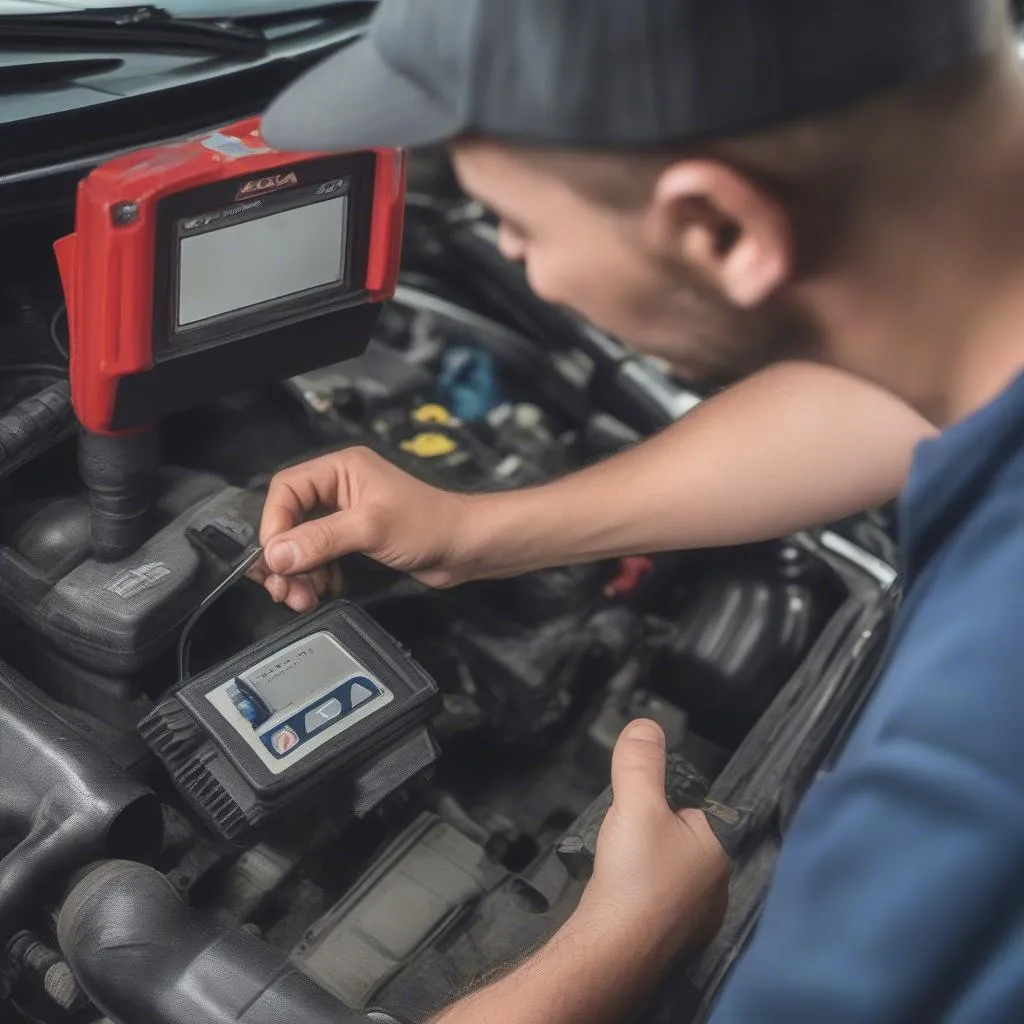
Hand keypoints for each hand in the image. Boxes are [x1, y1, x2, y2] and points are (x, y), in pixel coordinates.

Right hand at [252, 447, 475, 611]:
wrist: (465, 547)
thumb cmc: (428, 525)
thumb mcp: (370, 529)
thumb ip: (320, 540)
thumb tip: (276, 555)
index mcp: (340, 469)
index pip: (286, 489)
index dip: (274, 524)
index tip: (274, 558)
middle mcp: (339, 488)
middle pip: (290, 520)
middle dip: (284, 556)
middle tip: (283, 589)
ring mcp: (346, 515)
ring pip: (302, 543)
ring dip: (297, 572)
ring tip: (301, 598)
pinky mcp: (355, 540)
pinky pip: (320, 557)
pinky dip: (315, 576)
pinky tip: (321, 592)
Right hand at [577, 720, 731, 961]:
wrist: (612, 948)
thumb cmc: (635, 873)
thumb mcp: (636, 801)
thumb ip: (640, 762)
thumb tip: (646, 724)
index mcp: (719, 851)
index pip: (697, 811)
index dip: (665, 803)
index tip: (639, 808)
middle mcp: (717, 888)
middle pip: (680, 843)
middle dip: (652, 836)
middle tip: (623, 836)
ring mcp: (696, 921)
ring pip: (668, 876)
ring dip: (644, 867)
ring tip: (618, 863)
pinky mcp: (671, 943)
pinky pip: (656, 906)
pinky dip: (638, 897)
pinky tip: (619, 895)